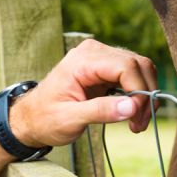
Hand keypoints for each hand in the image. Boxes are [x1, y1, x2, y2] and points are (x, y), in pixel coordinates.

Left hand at [10, 39, 156, 146]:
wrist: (31, 118)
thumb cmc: (44, 119)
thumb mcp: (69, 120)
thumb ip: (99, 111)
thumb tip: (132, 107)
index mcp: (83, 60)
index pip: (126, 66)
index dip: (138, 91)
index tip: (137, 117)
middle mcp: (94, 52)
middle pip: (138, 65)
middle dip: (145, 96)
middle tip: (140, 124)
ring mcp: (101, 58)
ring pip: (140, 69)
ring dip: (145, 96)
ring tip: (137, 123)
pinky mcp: (106, 69)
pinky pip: (132, 75)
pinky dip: (138, 95)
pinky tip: (132, 114)